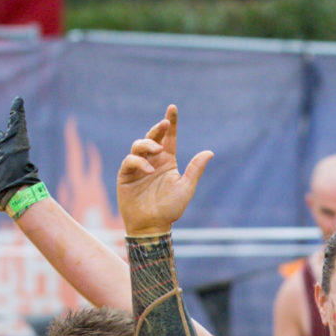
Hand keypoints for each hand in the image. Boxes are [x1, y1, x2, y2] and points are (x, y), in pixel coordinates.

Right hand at [116, 107, 212, 238]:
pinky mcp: (126, 175)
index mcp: (167, 162)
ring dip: (148, 144)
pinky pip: (130, 161)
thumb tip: (209, 152)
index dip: (171, 123)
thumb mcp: (186, 188)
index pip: (169, 138)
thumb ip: (195, 169)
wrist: (152, 227)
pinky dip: (138, 161)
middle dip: (157, 129)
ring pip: (139, 145)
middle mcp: (152, 161)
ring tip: (157, 151)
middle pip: (153, 138)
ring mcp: (138, 167)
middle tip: (164, 125)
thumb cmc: (170, 209)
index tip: (172, 109)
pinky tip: (148, 169)